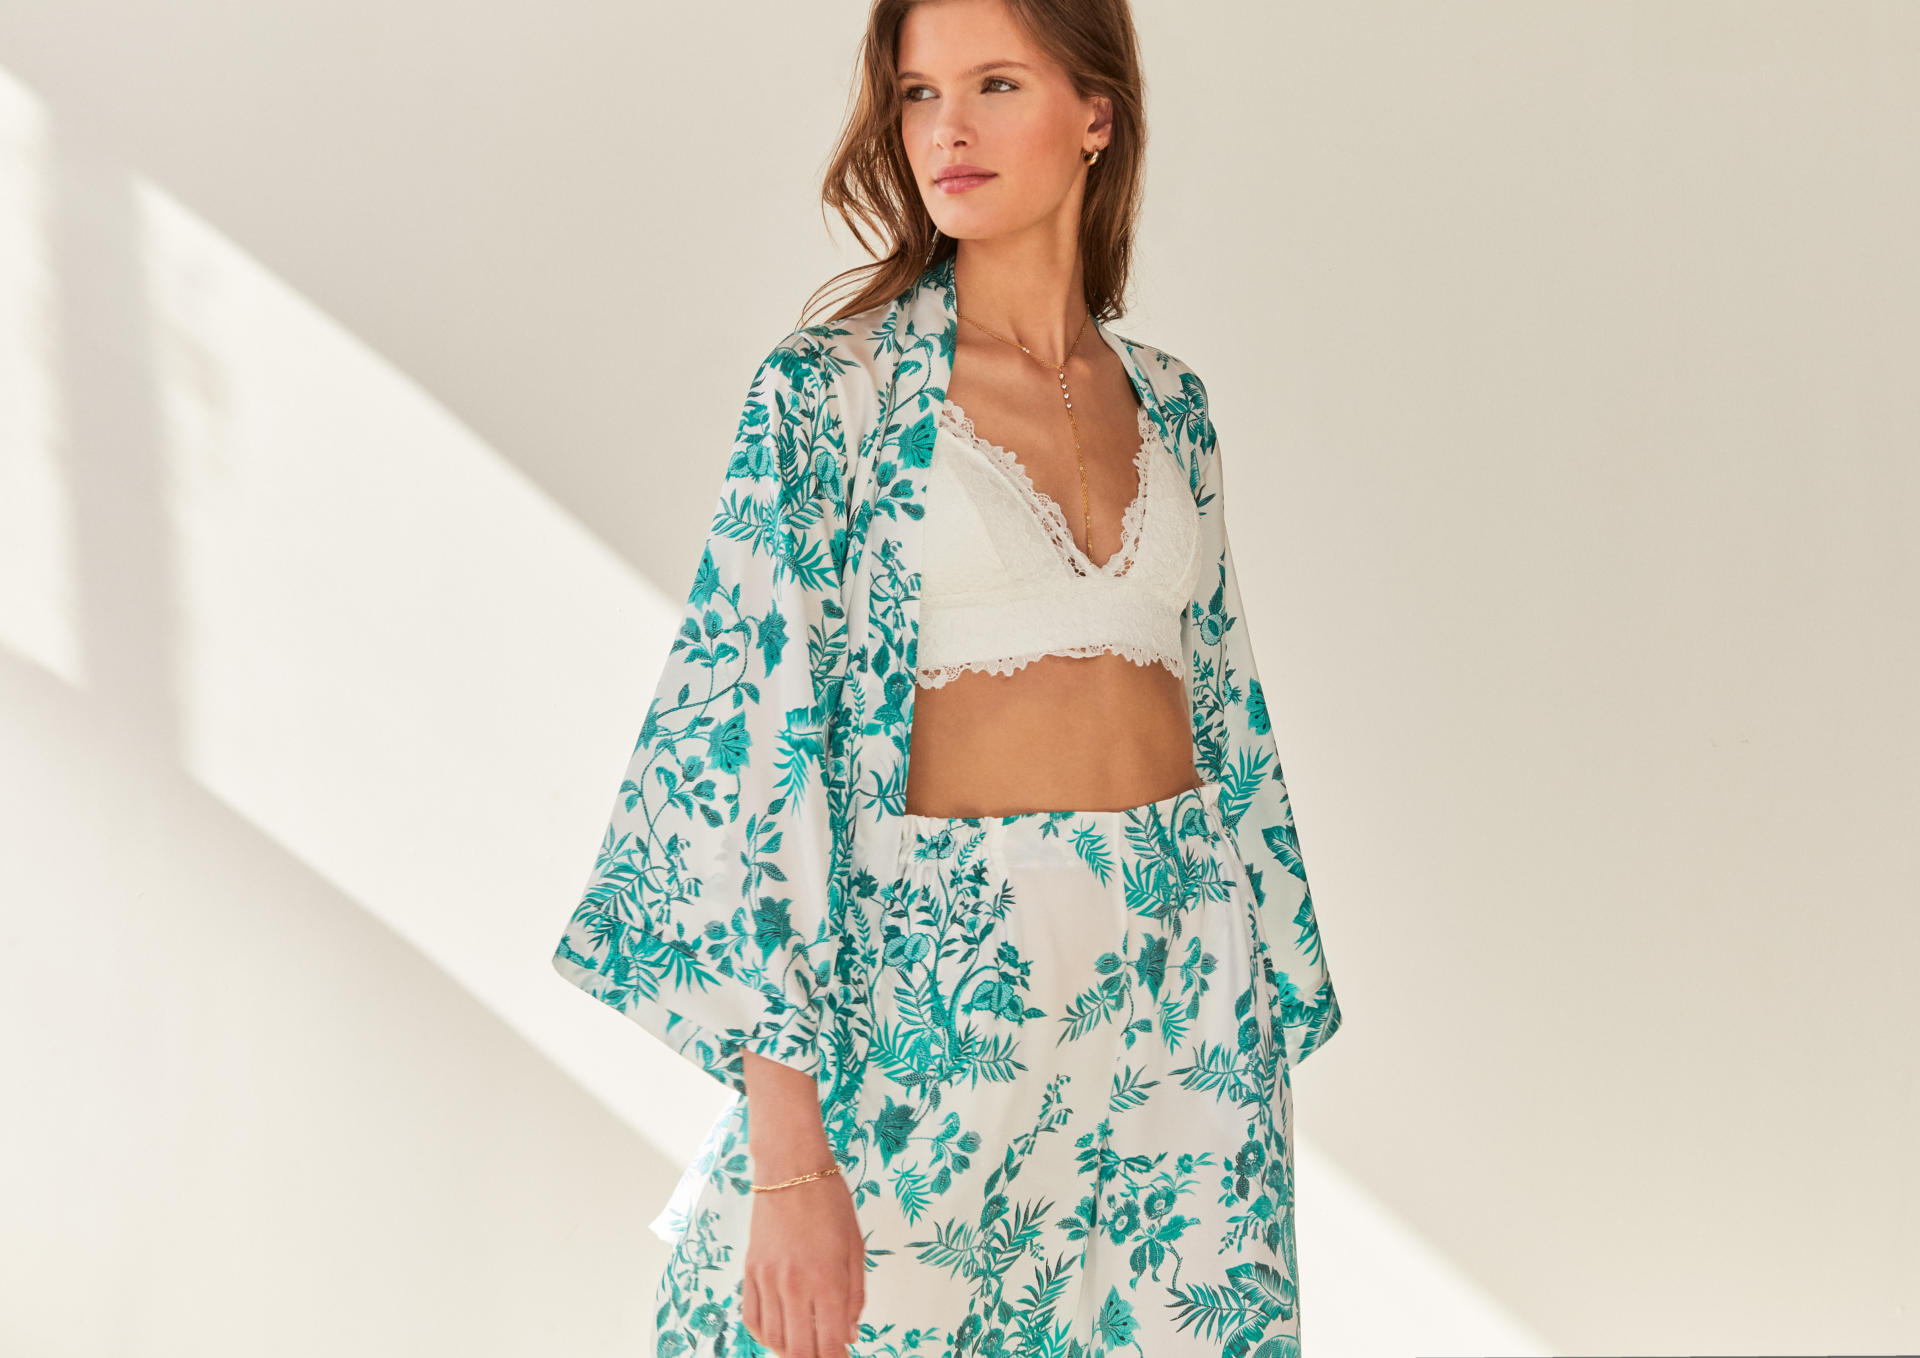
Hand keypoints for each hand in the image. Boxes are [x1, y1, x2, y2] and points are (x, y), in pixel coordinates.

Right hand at [740, 1168, 865, 1357]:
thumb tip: (850, 1333)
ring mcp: (768, 1279)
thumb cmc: (829, 1201)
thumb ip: (855, 1295)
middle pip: (800, 1349)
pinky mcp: (750, 1271)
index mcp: (827, 1279)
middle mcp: (795, 1285)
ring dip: (789, 1351)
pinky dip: (763, 1336)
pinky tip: (777, 1335)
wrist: (790, 1169)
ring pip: (773, 1339)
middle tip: (824, 1354)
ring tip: (803, 1347)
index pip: (830, 1343)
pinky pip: (751, 1318)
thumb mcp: (855, 1247)